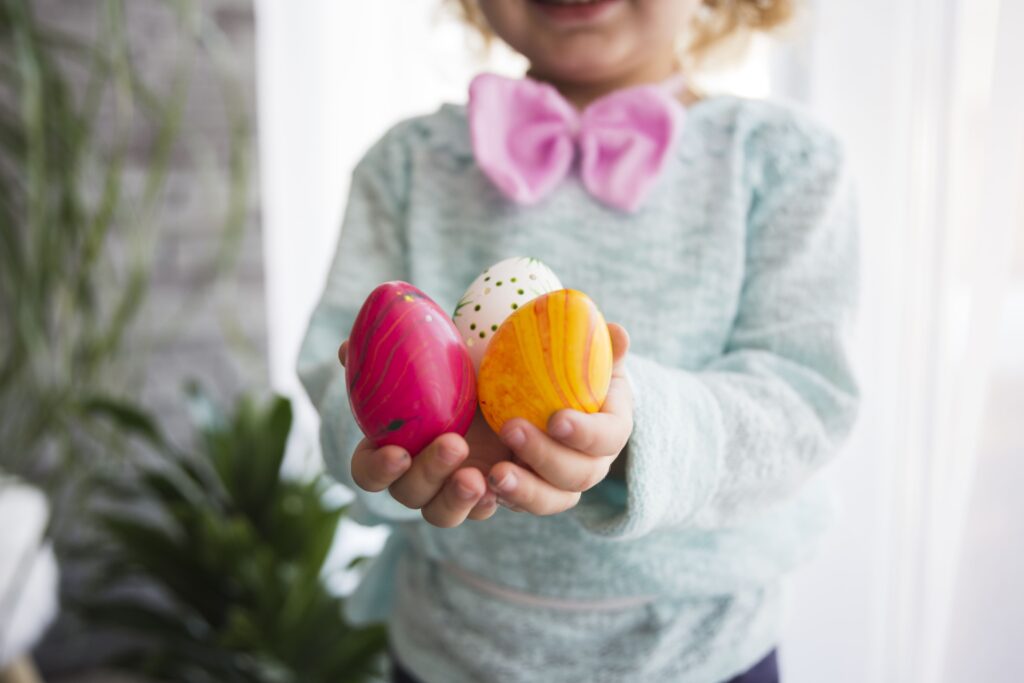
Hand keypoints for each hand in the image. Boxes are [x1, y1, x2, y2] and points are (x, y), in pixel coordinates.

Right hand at [339, 341, 507, 527]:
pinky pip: (480, 510)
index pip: (367, 471)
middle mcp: (416, 477)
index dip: (377, 468)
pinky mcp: (483, 497)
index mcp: (391, 449)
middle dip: (429, 472)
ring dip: (454, 499)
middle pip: (408, 492)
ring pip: (441, 514)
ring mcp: (448, 493)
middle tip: (455, 444)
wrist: (508, 385)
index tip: (397, 453)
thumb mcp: (433, 358)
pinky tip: (500, 483)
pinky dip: (486, 502)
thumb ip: (389, 357)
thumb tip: (345, 348)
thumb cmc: (459, 373)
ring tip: (475, 478)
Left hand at [485, 323, 633, 514]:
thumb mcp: (583, 357)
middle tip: (511, 430)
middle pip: (579, 475)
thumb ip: (599, 347)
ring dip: (524, 490)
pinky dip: (502, 498)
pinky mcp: (532, 495)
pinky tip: (479, 483)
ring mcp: (561, 485)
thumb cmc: (567, 374)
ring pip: (552, 500)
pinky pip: (521, 506)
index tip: (557, 419)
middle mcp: (591, 464)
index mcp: (610, 429)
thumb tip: (618, 332)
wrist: (542, 397)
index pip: (609, 437)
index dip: (586, 433)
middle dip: (545, 457)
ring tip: (493, 473)